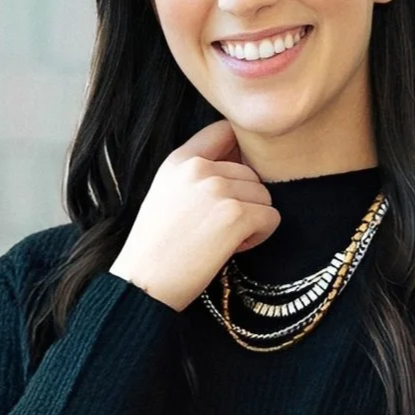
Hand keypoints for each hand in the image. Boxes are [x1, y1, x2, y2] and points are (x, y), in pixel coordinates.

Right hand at [110, 121, 279, 310]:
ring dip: (252, 220)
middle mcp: (199, 168)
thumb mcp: (166, 194)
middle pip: (251, 171)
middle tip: (218, 228)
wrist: (143, 284)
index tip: (232, 184)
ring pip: (265, 195)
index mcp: (180, 160)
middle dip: (244, 201)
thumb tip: (242, 163)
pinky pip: (271, 218)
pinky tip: (231, 248)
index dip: (239, 154)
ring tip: (221, 239)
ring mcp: (218, 189)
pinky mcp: (236, 215)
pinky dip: (259, 237)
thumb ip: (197, 173)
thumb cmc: (155, 249)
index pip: (225, 130)